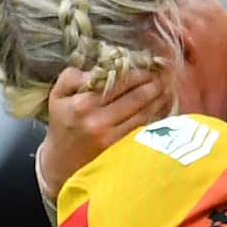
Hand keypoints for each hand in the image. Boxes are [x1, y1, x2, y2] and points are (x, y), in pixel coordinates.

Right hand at [41, 66, 169, 193]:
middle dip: (154, 83)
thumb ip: (72, 76)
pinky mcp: (120, 149)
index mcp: (83, 104)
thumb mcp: (58, 95)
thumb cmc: (63, 124)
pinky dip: (156, 116)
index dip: (138, 72)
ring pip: (143, 112)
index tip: (150, 65)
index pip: (118, 82)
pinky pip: (143, 127)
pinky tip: (163, 106)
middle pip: (135, 97)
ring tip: (168, 88)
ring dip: (159, 99)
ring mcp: (111, 137)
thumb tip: (99, 67)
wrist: (61, 161)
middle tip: (165, 75)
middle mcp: (98, 120)